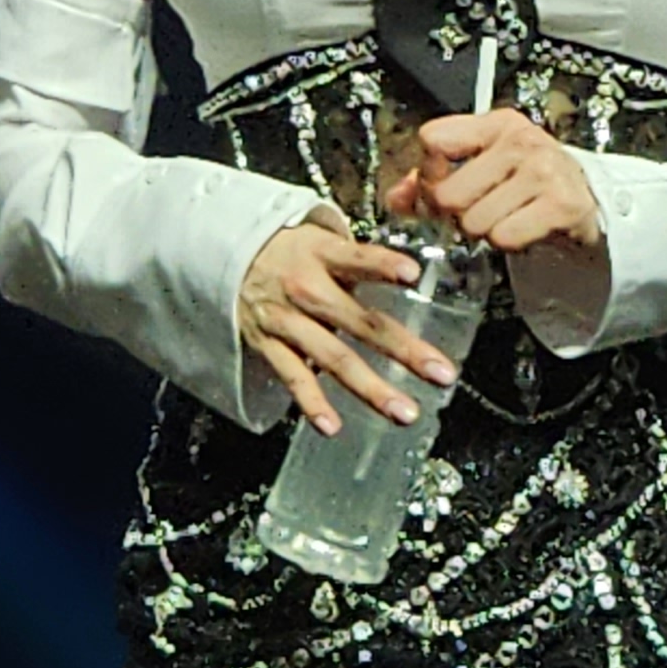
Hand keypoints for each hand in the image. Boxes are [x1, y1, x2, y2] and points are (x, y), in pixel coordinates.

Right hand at [236, 211, 457, 437]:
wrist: (224, 258)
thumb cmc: (288, 250)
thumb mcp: (320, 240)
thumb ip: (359, 259)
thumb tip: (413, 272)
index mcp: (323, 256)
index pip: (358, 259)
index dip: (383, 265)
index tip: (413, 274)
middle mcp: (307, 290)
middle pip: (361, 322)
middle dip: (404, 349)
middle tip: (442, 374)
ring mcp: (287, 321)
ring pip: (334, 359)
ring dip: (371, 388)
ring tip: (405, 412)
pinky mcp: (269, 346)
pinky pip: (293, 378)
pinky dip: (312, 403)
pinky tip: (334, 427)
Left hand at [393, 109, 599, 263]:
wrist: (584, 197)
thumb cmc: (526, 180)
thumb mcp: (481, 165)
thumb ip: (432, 178)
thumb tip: (396, 197)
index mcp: (497, 123)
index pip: (433, 140)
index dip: (429, 174)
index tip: (442, 185)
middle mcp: (521, 140)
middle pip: (449, 194)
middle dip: (456, 213)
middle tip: (475, 211)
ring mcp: (544, 171)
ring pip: (475, 221)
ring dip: (484, 230)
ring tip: (503, 218)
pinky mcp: (561, 204)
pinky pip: (504, 237)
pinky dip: (508, 242)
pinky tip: (521, 228)